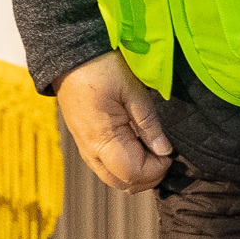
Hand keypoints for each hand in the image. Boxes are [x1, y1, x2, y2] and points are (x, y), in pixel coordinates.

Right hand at [56, 52, 173, 193]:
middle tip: (164, 155)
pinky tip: (136, 146)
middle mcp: (90, 150)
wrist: (70, 54)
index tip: (170, 153)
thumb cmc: (101, 67)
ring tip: (152, 151)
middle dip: (149, 177)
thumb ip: (149, 123)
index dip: (157, 169)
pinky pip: (105, 167)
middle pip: (123, 184)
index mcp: (102, 139)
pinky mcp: (84, 142)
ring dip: (136, 173)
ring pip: (114, 179)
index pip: (133, 173)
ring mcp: (85, 148)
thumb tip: (165, 150)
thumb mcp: (132, 90)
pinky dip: (124, 166)